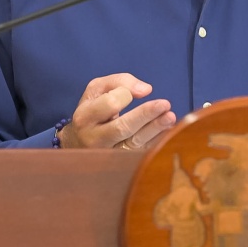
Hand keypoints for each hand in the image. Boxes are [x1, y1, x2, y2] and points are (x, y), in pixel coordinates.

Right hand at [59, 73, 175, 149]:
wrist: (77, 142)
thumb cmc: (92, 110)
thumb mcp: (97, 89)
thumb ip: (120, 82)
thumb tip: (146, 90)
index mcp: (85, 117)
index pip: (110, 104)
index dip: (126, 93)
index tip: (133, 93)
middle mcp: (94, 139)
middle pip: (122, 127)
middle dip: (145, 115)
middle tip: (165, 104)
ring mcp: (107, 155)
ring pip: (134, 143)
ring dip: (155, 130)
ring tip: (170, 117)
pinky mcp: (120, 164)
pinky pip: (141, 153)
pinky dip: (156, 142)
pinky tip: (168, 132)